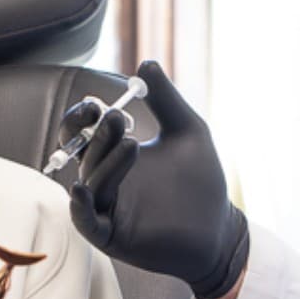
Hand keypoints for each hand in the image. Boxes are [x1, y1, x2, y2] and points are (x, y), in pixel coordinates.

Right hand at [65, 60, 248, 298]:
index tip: (97, 103)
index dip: (84, 117)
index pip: (87, 131)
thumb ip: (167, 100)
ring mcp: (108, 208)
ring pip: (92, 181)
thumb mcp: (187, 131)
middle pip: (86, 153)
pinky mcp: (112, 235)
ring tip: (133, 144)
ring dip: (106, 162)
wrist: (219, 225)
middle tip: (115, 117)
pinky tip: (83, 188)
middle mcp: (107, 179)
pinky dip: (81, 206)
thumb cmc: (202, 180)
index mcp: (118, 154)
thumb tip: (147, 63)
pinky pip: (87, 221)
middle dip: (97, 134)